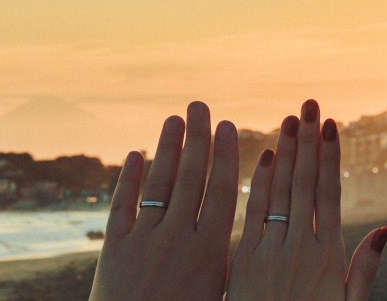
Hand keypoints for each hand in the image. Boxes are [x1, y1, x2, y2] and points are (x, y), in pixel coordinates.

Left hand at [89, 101, 238, 300]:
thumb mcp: (222, 297)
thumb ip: (240, 266)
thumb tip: (272, 240)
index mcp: (209, 255)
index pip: (221, 193)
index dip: (225, 156)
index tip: (230, 126)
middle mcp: (176, 240)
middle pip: (190, 178)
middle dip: (197, 138)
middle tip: (201, 104)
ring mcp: (143, 241)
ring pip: (158, 184)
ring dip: (166, 148)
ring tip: (174, 118)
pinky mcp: (114, 249)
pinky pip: (122, 205)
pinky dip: (127, 178)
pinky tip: (133, 155)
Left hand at [226, 99, 386, 300]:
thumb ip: (363, 270)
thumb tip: (383, 230)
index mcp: (329, 257)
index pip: (330, 194)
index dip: (330, 157)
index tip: (331, 125)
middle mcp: (300, 247)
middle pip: (305, 184)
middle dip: (309, 142)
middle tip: (310, 104)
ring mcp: (270, 251)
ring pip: (280, 193)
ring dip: (285, 153)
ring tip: (290, 120)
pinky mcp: (244, 261)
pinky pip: (252, 215)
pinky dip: (259, 184)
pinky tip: (264, 157)